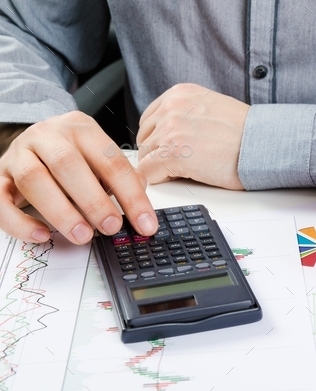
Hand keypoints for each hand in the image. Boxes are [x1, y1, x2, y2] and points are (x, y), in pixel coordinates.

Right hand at [0, 111, 157, 243]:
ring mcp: (19, 154)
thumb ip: (121, 177)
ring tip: (83, 235)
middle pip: (69, 165)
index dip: (131, 195)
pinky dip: (20, 221)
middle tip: (111, 227)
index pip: (111, 161)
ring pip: (35, 179)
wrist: (32, 140)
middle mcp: (48, 136)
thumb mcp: (100, 158)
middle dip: (94, 200)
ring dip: (61, 212)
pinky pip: (0, 198)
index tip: (145, 224)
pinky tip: (41, 235)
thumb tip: (142, 203)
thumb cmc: (73, 155)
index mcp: (81, 129)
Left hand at [137, 83, 248, 189]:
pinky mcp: (173, 154)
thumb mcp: (211, 107)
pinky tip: (181, 176)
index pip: (150, 119)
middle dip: (158, 152)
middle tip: (181, 162)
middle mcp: (171, 107)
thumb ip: (187, 113)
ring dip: (161, 166)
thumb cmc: (246, 132)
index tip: (170, 148)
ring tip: (187, 168)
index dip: (159, 138)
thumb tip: (172, 132)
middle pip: (145, 137)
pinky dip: (160, 179)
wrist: (262, 144)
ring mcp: (170, 130)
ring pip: (145, 157)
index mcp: (180, 93)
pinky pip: (148, 173)